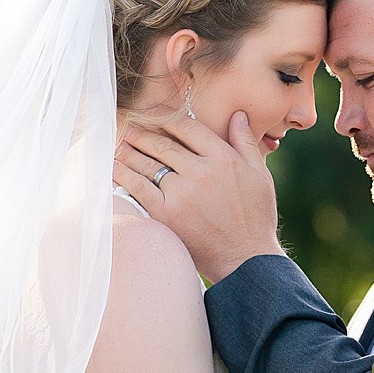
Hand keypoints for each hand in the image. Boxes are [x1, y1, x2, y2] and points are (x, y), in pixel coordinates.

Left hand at [112, 110, 282, 284]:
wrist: (247, 260)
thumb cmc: (256, 219)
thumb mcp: (260, 175)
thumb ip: (246, 142)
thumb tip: (238, 115)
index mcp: (223, 158)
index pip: (187, 127)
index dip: (165, 116)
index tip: (152, 113)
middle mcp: (201, 171)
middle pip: (163, 144)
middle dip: (142, 133)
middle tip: (127, 126)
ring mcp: (182, 193)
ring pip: (148, 164)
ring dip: (128, 151)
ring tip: (116, 145)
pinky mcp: (167, 215)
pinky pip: (139, 189)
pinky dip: (123, 176)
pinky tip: (113, 168)